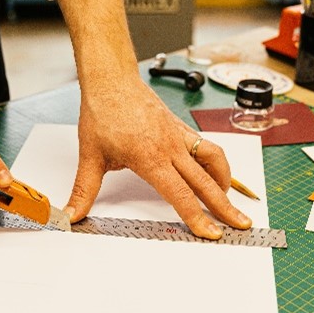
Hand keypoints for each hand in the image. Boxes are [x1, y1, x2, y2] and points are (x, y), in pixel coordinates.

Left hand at [66, 76, 251, 238]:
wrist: (111, 80)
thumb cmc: (102, 113)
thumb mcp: (90, 156)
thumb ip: (83, 191)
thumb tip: (71, 215)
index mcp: (150, 158)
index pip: (180, 195)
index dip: (197, 217)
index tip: (211, 233)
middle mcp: (170, 147)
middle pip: (206, 183)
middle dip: (226, 207)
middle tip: (242, 224)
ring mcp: (179, 136)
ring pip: (214, 162)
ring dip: (225, 183)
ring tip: (228, 202)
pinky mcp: (182, 128)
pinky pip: (207, 148)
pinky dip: (216, 165)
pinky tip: (215, 176)